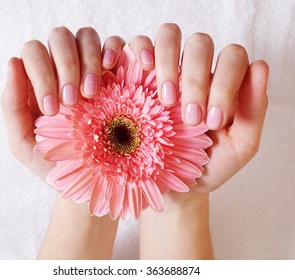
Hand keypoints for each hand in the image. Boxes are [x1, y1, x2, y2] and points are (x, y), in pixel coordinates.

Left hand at [1, 27, 123, 258]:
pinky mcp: (120, 72)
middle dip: (65, 66)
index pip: (35, 53)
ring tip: (93, 93)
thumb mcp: (25, 143)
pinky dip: (114, 49)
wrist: (92, 182)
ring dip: (88, 60)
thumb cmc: (57, 164)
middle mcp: (66, 68)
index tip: (53, 109)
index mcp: (41, 81)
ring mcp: (94, 67)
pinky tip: (111, 70)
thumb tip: (14, 63)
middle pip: (60, 38)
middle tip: (72, 102)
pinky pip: (118, 44)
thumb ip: (13, 106)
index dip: (42, 73)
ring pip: (87, 37)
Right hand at [128, 23, 268, 195]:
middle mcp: (195, 70)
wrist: (175, 185)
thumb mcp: (239, 146)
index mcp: (222, 82)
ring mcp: (165, 69)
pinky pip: (136, 44)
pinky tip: (143, 69)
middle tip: (189, 118)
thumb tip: (260, 65)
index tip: (211, 121)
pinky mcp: (137, 74)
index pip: (231, 56)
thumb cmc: (208, 164)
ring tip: (165, 99)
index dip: (224, 82)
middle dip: (195, 79)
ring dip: (168, 63)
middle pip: (200, 44)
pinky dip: (139, 48)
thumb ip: (253, 110)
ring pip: (169, 35)